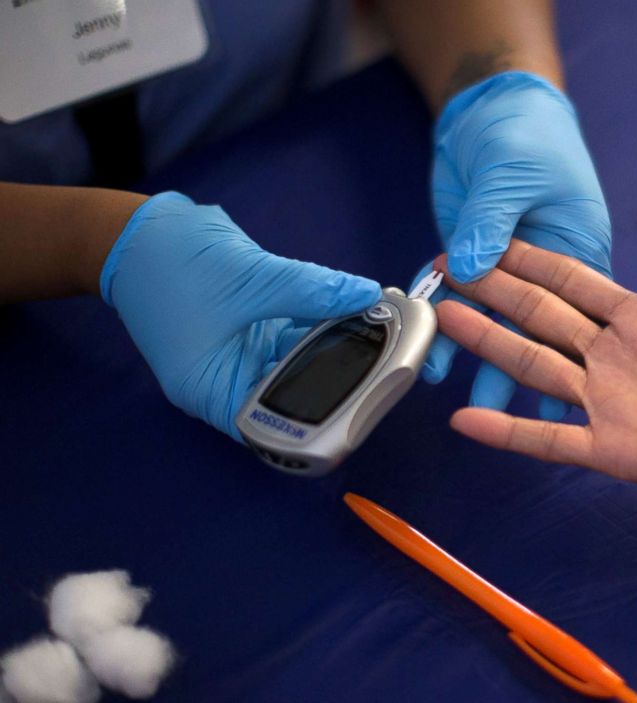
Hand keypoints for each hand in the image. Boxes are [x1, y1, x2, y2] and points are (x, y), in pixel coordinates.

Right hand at [101, 192, 380, 439]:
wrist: (135, 229)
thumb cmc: (172, 262)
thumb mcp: (250, 278)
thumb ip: (312, 290)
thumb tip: (366, 296)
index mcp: (212, 391)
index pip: (275, 426)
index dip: (321, 421)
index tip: (365, 404)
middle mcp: (227, 382)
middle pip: (293, 395)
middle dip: (339, 379)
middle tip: (388, 367)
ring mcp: (240, 355)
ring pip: (299, 362)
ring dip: (336, 348)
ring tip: (382, 335)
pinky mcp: (250, 330)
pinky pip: (293, 336)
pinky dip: (321, 326)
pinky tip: (357, 314)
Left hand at [422, 71, 610, 419]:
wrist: (486, 108)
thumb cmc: (526, 132)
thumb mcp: (513, 174)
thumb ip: (492, 222)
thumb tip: (471, 266)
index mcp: (578, 249)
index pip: (578, 314)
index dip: (572, 361)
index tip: (561, 400)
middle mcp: (545, 270)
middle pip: (535, 331)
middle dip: (520, 373)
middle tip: (508, 413)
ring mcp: (504, 269)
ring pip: (491, 323)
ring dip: (474, 355)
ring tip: (459, 394)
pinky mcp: (470, 262)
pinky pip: (455, 299)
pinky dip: (440, 319)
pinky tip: (427, 347)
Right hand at [435, 214, 636, 508]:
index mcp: (636, 319)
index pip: (569, 284)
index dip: (528, 262)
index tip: (486, 242)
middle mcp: (611, 357)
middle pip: (540, 319)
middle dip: (495, 294)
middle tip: (447, 272)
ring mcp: (607, 403)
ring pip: (535, 368)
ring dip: (490, 346)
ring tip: (446, 321)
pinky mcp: (611, 448)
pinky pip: (550, 439)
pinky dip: (508, 431)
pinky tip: (467, 419)